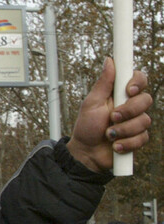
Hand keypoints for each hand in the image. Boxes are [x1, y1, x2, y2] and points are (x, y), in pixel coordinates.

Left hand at [67, 57, 151, 172]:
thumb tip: (109, 60)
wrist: (86, 153)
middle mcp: (131, 106)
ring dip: (123, 130)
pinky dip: (126, 143)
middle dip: (128, 111)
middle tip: (111, 118)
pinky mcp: (138, 137)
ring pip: (144, 121)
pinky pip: (143, 137)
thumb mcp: (91, 104)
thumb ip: (103, 83)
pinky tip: (115, 145)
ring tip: (108, 135)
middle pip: (146, 100)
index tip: (129, 90)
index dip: (138, 82)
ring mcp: (136, 122)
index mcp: (120, 94)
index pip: (139, 79)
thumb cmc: (86, 127)